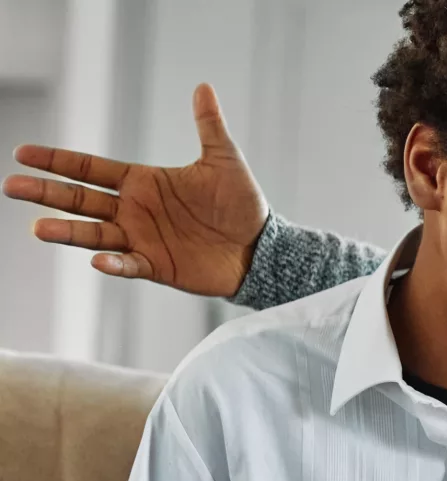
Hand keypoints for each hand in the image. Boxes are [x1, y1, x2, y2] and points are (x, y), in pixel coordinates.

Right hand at [3, 83, 266, 296]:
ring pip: (94, 234)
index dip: (59, 161)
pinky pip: (128, 265)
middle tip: (12, 186)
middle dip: (47, 192)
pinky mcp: (156, 265)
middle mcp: (133, 209)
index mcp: (143, 182)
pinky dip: (113, 263)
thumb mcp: (224, 160)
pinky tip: (98, 259)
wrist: (260, 247)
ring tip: (37, 227)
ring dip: (67, 231)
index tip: (23, 153)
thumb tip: (204, 86)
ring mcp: (141, 238)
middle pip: (80, 199)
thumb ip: (208, 125)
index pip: (91, 168)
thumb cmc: (241, 203)